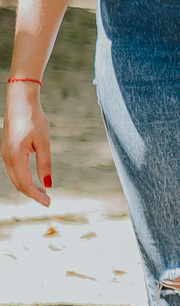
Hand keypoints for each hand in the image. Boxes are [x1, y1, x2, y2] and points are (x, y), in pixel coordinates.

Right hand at [2, 83, 51, 205]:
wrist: (20, 101)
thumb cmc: (34, 119)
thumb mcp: (43, 142)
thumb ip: (45, 164)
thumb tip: (48, 184)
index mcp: (15, 156)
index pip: (25, 183)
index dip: (36, 195)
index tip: (48, 203)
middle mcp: (6, 157)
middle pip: (18, 183)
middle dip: (32, 193)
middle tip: (48, 200)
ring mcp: (4, 153)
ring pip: (14, 177)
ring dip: (28, 186)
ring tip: (43, 191)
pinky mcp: (6, 149)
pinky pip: (13, 169)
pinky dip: (23, 177)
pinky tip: (34, 178)